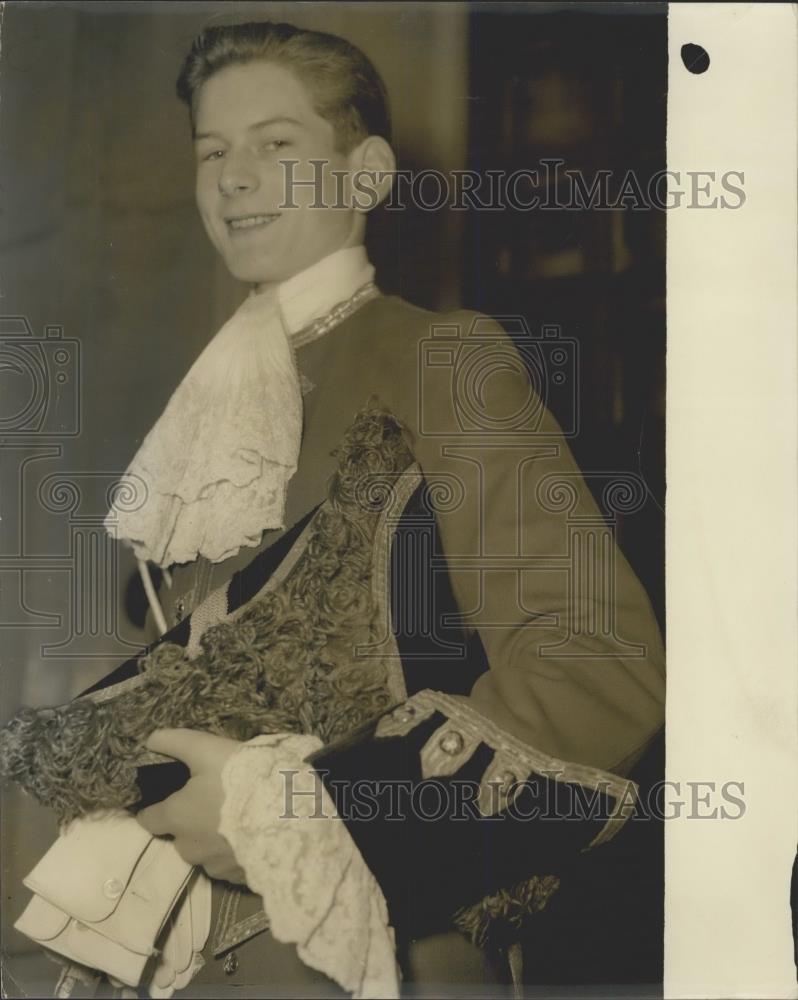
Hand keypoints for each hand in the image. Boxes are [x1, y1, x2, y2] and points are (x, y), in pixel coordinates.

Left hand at [136, 728, 246, 883]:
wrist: (287, 815)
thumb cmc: (241, 778)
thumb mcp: (207, 749)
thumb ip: (176, 742)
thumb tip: (150, 739)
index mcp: (177, 817)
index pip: (149, 819)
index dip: (155, 808)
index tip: (166, 799)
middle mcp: (188, 847)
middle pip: (180, 836)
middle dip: (191, 823)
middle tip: (214, 802)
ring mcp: (214, 866)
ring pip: (205, 852)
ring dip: (214, 839)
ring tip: (239, 819)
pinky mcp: (237, 877)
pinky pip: (228, 863)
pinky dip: (234, 852)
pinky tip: (252, 835)